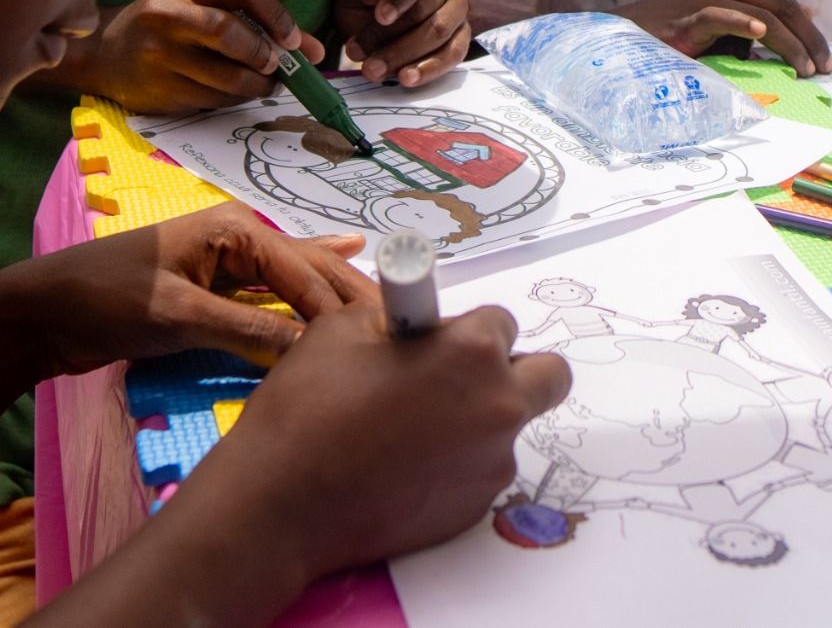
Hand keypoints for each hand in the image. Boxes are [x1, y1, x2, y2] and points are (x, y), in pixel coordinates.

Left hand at [17, 203, 378, 376]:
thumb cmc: (105, 299)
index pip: (304, 271)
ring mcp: (230, 264)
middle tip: (403, 331)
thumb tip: (313, 353)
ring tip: (386, 316)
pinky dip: (310, 292)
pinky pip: (278, 294)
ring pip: (300, 281)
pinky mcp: (218, 291)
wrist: (44, 313)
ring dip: (336, 298)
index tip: (376, 344)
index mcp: (234, 230)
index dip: (340, 309)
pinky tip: (346, 255)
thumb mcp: (178, 316)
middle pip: (312, 268)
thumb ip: (247, 332)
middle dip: (352, 296)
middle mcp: (241, 239)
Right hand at [82, 0, 325, 112]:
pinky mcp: (160, 92)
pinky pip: (212, 100)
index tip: (292, 39)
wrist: (106, 55)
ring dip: (257, 85)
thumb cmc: (164, 24)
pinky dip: (234, 100)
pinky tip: (234, 93)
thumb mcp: (196, 3)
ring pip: (226, 77)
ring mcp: (160, 57)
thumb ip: (250, 18)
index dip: (277, 13)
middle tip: (277, 66)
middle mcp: (167, 17)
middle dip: (263, 54)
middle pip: (229, 32)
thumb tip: (311, 51)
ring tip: (266, 84)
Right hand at [182, 300, 570, 581]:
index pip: (503, 321)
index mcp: (472, 351)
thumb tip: (419, 331)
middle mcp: (498, 407)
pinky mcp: (475, 509)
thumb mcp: (346, 329)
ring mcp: (491, 464)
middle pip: (549, 377)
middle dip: (515, 371)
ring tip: (412, 434)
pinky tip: (404, 470)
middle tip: (464, 380)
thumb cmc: (309, 406)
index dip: (466, 330)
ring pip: (509, 429)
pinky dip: (457, 466)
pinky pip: (480, 471)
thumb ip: (400, 321)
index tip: (438, 343)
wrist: (282, 502)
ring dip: (478, 422)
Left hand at [333, 0, 469, 86]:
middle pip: (428, 8)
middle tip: (359, 54)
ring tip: (373, 70)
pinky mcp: (461, 39)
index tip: (380, 17)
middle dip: (391, 35)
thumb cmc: (360, 1)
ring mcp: (457, 11)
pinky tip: (405, 78)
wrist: (365, 27)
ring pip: (439, 33)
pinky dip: (428, 69)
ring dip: (403, 54)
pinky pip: (452, 55)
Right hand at [616, 0, 831, 76]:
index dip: (810, 31)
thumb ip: (750, 32)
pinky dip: (743, 23)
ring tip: (803, 67)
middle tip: (823, 68)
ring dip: (788, 42)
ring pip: (762, 15)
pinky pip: (721, 16)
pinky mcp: (688, 15)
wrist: (628, 33)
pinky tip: (760, 35)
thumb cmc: (675, 34)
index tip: (825, 59)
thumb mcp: (721, 30)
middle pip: (782, 6)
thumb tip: (791, 47)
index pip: (786, 3)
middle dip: (808, 39)